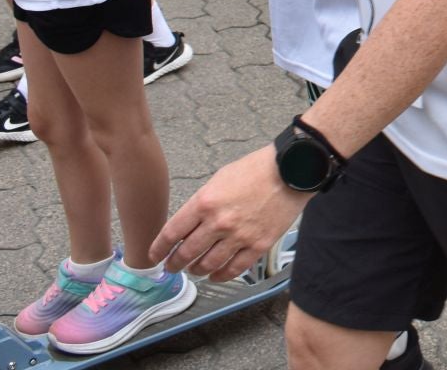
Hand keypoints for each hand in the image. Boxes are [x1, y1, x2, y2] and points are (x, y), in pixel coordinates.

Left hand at [152, 146, 309, 281]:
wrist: (292, 170)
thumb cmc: (256, 169)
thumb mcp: (219, 179)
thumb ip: (201, 203)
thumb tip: (188, 225)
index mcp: (204, 202)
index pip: (171, 233)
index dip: (159, 248)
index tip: (154, 256)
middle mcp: (218, 223)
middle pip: (186, 253)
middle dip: (174, 264)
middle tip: (171, 268)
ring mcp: (238, 236)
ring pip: (208, 265)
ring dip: (196, 270)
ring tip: (193, 270)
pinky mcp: (257, 245)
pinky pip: (234, 269)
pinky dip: (221, 276)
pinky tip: (215, 276)